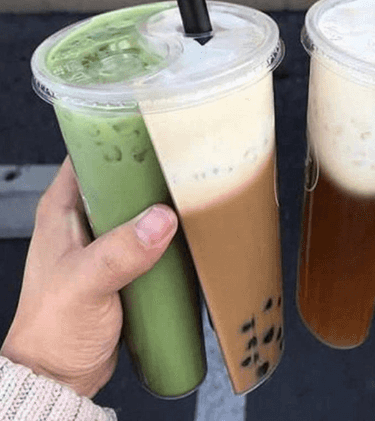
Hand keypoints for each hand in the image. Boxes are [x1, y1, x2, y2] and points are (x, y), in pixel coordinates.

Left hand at [0, 157, 177, 397]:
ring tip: (192, 190)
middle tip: (184, 159)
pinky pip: (150, 234)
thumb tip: (161, 220)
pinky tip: (188, 229)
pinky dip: (169, 230)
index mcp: (63, 209)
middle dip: (152, 169)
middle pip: (123, 177)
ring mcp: (106, 240)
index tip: (152, 128)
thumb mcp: (84, 283)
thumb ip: (120, 252)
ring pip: (140, 205)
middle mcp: (85, 218)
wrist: (61, 374)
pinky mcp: (125, 261)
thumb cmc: (53, 329)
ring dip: (164, 201)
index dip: (120, 138)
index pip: (90, 153)